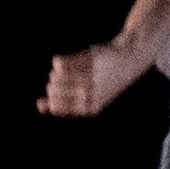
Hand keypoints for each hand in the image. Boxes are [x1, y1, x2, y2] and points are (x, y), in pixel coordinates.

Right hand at [39, 42, 157, 117]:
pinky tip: (70, 61)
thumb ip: (62, 104)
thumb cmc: (105, 82)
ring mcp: (88, 76)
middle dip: (54, 84)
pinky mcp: (87, 60)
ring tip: (72, 71)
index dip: (53, 98)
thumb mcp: (86, 97)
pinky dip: (60, 61)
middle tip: (67, 80)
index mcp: (90, 108)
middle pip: (52, 89)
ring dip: (58, 72)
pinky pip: (58, 62)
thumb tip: (40, 106)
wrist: (130, 60)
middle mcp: (89, 94)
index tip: (61, 93)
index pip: (55, 106)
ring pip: (55, 76)